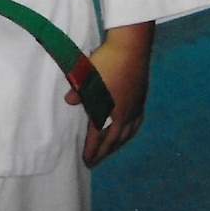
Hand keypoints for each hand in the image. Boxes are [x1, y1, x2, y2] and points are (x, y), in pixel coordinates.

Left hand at [65, 21, 154, 168]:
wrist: (131, 47)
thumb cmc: (106, 60)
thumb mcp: (86, 74)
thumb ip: (78, 90)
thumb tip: (68, 101)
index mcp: (108, 110)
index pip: (98, 136)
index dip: (92, 150)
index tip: (87, 161)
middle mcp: (122, 114)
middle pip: (112, 139)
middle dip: (102, 153)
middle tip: (94, 163)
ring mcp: (134, 107)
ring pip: (125, 134)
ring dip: (116, 146)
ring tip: (109, 152)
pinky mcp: (141, 99)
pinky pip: (136, 123)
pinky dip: (130, 133)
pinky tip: (128, 134)